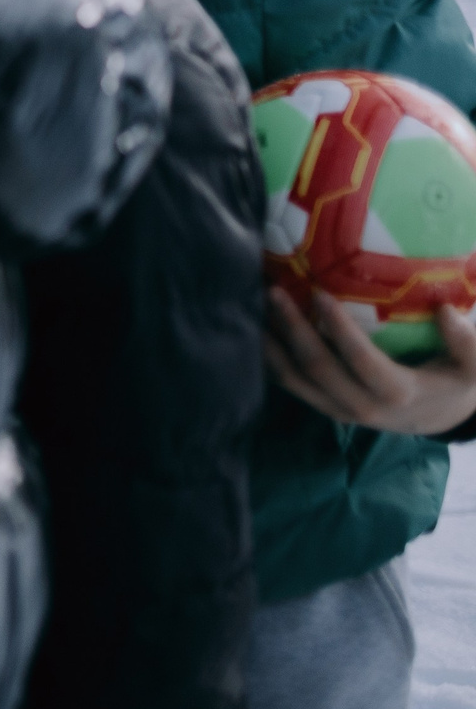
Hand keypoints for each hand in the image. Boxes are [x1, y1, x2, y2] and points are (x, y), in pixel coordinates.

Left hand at [265, 288, 475, 436]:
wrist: (437, 417)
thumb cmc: (455, 383)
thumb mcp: (474, 368)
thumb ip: (467, 343)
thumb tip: (445, 311)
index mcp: (398, 394)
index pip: (362, 362)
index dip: (339, 330)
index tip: (320, 294)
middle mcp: (362, 407)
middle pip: (318, 368)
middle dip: (292, 329)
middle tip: (273, 291)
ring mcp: (338, 409)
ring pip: (294, 380)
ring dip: (271, 344)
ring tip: (254, 307)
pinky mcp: (324, 406)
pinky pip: (290, 384)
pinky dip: (270, 358)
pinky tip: (258, 329)